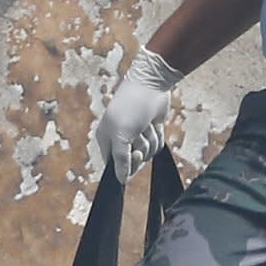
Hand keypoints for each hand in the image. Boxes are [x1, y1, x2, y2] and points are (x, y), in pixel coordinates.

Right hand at [95, 49, 182, 178]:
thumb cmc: (131, 109)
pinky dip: (158, 136)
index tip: (134, 154)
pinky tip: (154, 124)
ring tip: (146, 124)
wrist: (150, 85)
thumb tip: (121, 181)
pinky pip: (156, 145)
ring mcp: (136, 136)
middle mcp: (119, 140)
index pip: (116, 166)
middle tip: (139, 135)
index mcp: (106, 140)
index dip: (128, 165)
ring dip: (150, 140)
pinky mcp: (150, 131)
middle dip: (141, 149)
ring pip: (148, 153)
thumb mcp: (122, 136)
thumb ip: (121, 160)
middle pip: (134, 162)